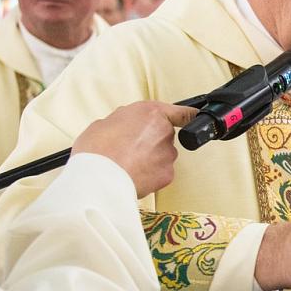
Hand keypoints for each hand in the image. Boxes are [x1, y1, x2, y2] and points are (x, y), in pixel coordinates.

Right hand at [72, 101, 197, 197]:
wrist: (98, 178)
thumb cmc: (97, 149)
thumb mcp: (105, 122)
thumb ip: (125, 120)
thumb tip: (127, 125)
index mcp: (151, 113)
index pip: (180, 112)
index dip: (187, 116)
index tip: (193, 117)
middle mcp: (164, 132)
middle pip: (164, 136)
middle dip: (151, 143)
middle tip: (128, 149)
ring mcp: (168, 154)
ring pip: (162, 156)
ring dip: (149, 160)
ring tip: (126, 164)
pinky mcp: (167, 175)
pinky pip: (160, 173)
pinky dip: (149, 176)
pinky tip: (132, 175)